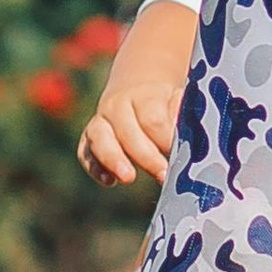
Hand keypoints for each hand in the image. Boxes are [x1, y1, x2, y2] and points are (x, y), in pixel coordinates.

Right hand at [78, 1, 198, 186]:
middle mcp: (117, 106)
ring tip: (128, 178)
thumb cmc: (165, 104)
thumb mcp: (178, 101)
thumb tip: (187, 132)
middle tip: (163, 175)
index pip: (152, 118)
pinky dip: (94, 167)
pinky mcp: (89, 138)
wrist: (136, 89)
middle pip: (127, 131)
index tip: (179, 157)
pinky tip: (109, 182)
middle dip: (145, 156)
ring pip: (100, 138)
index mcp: (144, 95)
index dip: (165, 139)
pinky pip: (85, 152)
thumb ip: (183, 115)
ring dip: (113, 159)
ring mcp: (101, 121)